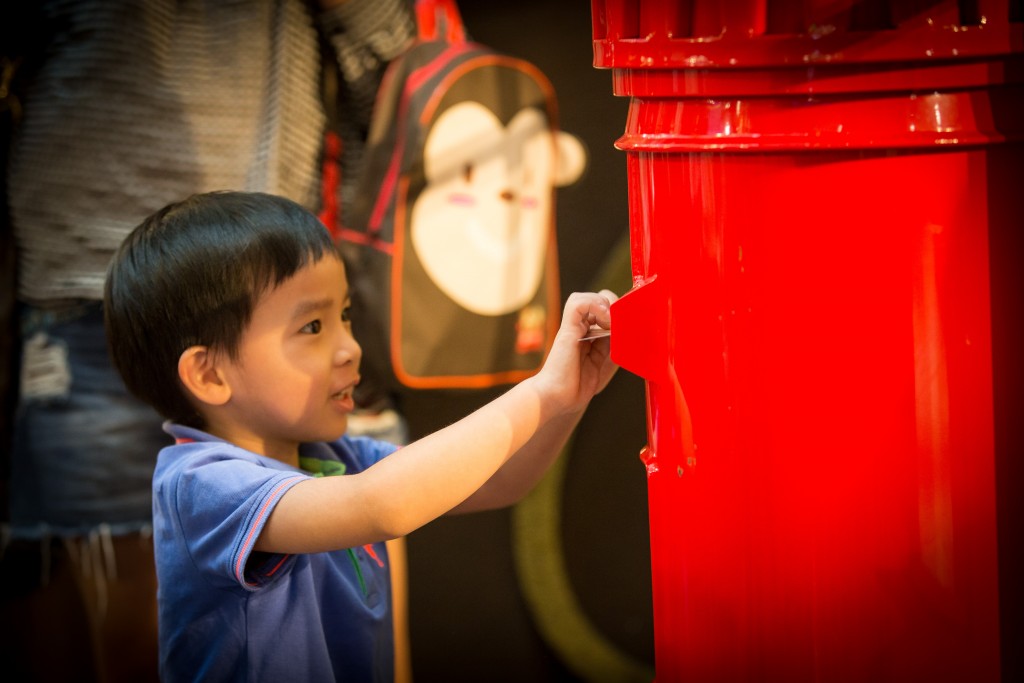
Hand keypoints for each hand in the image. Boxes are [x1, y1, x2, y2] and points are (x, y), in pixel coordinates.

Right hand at [534, 290, 618, 413]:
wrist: (558, 398)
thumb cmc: (578, 387)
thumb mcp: (607, 364)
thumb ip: (616, 345)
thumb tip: (627, 328)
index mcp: (590, 337)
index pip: (606, 311)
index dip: (619, 312)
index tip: (629, 326)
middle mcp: (581, 329)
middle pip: (599, 299)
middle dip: (615, 306)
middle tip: (623, 323)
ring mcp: (573, 328)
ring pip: (588, 297)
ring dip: (606, 305)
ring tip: (612, 324)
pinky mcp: (567, 329)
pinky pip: (578, 303)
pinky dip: (595, 305)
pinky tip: (605, 322)